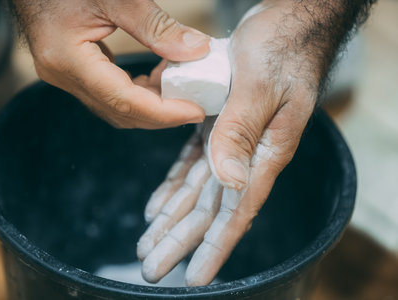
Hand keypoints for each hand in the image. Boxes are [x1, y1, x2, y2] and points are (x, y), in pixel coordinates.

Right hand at [12, 0, 209, 127]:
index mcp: (68, 59)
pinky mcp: (74, 72)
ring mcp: (66, 76)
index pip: (123, 100)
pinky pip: (110, 93)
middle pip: (120, 112)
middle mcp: (64, 76)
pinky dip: (137, 91)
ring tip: (179, 87)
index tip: (194, 111)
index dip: (163, 112)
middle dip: (161, 114)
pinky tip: (156, 78)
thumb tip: (196, 50)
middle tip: (194, 105)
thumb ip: (156, 26)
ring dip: (150, 103)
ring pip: (116, 107)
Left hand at [138, 1, 326, 285]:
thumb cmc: (280, 49)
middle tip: (153, 267)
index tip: (194, 278)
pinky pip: (192, 162)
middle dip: (180, 240)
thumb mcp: (260, 86)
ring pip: (197, 189)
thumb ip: (241, 132)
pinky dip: (173, 184)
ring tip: (149, 244)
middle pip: (210, 208)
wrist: (286, 23)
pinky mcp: (217, 125)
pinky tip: (158, 204)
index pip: (236, 210)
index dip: (214, 246)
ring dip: (172, 218)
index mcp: (263, 151)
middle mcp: (247, 153)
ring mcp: (231, 140)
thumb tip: (228, 181)